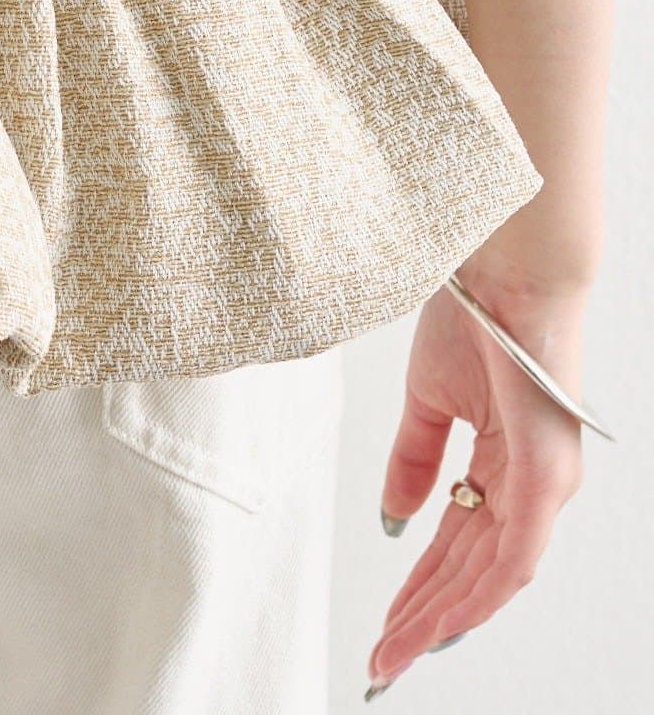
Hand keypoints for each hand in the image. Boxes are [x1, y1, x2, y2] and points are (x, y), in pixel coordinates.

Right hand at [365, 272, 586, 696]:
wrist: (502, 265)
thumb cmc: (476, 313)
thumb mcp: (428, 399)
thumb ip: (414, 461)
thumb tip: (394, 521)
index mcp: (508, 465)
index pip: (460, 545)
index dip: (420, 589)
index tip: (384, 627)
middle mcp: (536, 485)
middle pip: (473, 571)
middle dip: (423, 619)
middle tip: (382, 661)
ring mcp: (546, 482)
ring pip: (494, 576)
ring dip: (441, 617)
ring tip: (395, 651)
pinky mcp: (546, 474)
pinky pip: (513, 553)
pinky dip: (478, 593)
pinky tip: (444, 624)